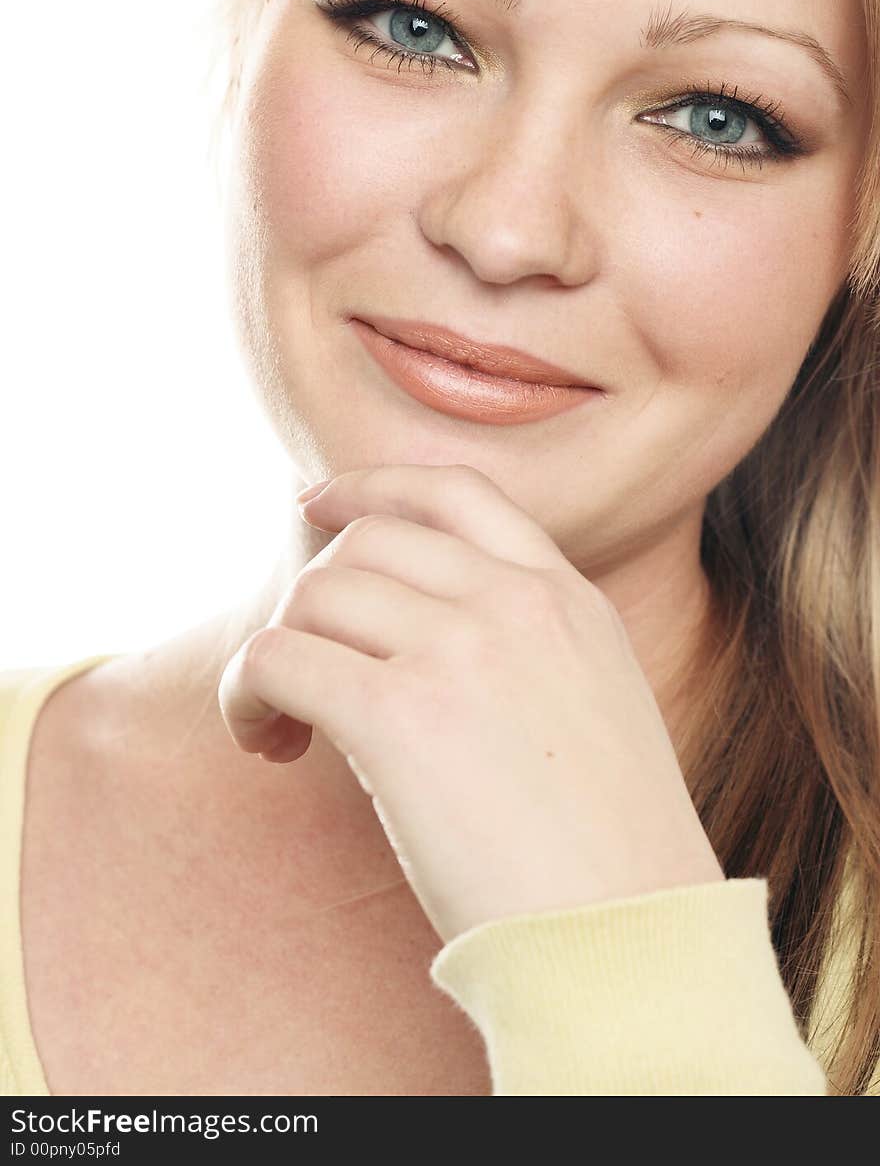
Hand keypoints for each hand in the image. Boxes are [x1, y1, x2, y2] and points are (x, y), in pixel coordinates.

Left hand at [218, 464, 723, 942]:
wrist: (631, 939)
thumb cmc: (609, 856)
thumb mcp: (594, 707)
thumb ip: (522, 649)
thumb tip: (410, 639)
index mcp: (568, 598)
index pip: (454, 492)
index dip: (371, 487)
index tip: (318, 506)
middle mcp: (516, 603)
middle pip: (365, 542)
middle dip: (314, 597)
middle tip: (303, 677)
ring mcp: (461, 650)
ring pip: (312, 593)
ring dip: (273, 651)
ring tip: (280, 726)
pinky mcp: (400, 715)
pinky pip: (277, 658)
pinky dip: (247, 694)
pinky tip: (268, 744)